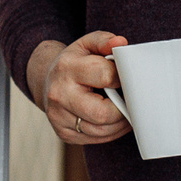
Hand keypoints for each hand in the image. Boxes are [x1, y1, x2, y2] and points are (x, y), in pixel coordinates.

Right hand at [28, 32, 130, 146]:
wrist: (48, 81)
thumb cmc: (75, 62)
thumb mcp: (87, 44)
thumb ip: (104, 41)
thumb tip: (121, 43)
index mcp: (67, 68)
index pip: (105, 76)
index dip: (122, 78)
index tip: (126, 79)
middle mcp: (59, 94)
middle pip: (102, 113)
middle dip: (123, 109)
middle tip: (132, 102)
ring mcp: (59, 117)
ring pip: (101, 131)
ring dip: (120, 123)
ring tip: (127, 111)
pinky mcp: (64, 134)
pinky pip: (96, 140)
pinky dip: (111, 132)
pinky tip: (116, 120)